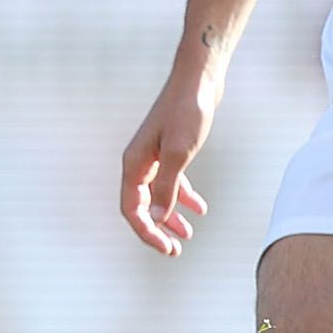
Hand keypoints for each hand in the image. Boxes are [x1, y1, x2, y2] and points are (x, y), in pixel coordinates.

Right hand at [120, 73, 215, 255]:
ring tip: (188, 235)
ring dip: (170, 217)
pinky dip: (183, 197)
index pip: (132, 209)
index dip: (147, 233)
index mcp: (134, 164)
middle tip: (175, 251)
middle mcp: (139, 162)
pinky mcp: (169, 149)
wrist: (198, 80)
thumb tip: (158, 219)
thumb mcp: (179, 153)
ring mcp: (154, 156)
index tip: (167, 249)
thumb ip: (167, 187)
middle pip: (142, 206)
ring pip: (157, 196)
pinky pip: (171, 181)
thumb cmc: (187, 112)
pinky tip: (201, 209)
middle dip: (157, 230)